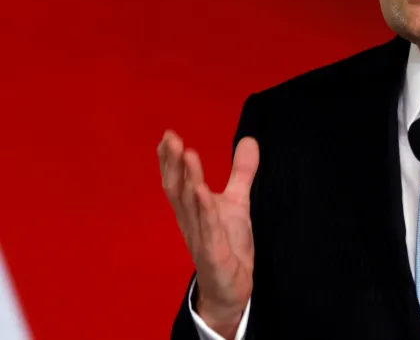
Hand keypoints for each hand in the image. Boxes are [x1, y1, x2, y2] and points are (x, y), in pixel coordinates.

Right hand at [158, 129, 258, 337]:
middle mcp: (190, 221)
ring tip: (187, 154)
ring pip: (189, 206)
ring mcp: (200, 237)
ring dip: (188, 180)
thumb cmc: (227, 244)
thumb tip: (249, 140)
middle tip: (170, 138)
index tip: (168, 135)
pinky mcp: (213, 253)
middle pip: (177, 189)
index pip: (177, 181)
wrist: (230, 287)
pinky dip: (205, 209)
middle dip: (172, 164)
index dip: (170, 160)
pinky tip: (203, 191)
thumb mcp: (237, 203)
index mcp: (191, 210)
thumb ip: (241, 173)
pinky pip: (208, 229)